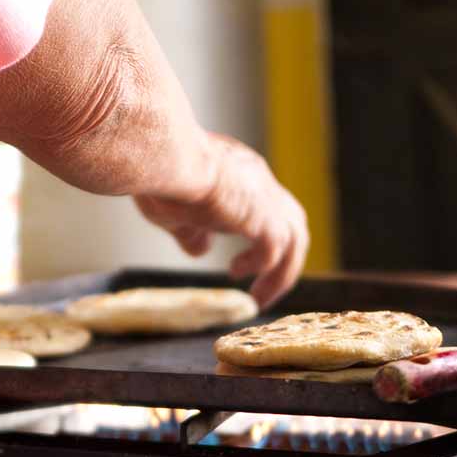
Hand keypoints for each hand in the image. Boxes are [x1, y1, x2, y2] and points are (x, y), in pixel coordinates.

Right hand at [134, 134, 308, 308]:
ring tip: (260, 297)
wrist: (167, 158)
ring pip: (295, 238)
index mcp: (239, 171)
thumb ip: (191, 232)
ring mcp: (265, 198)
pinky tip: (238, 273)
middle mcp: (258, 181)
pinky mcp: (264, 217)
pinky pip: (277, 251)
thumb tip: (201, 249)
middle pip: (291, 219)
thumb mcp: (175, 212)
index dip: (257, 234)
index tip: (238, 264)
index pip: (263, 203)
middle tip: (263, 285)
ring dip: (282, 272)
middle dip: (283, 256)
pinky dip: (265, 269)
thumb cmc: (162, 176)